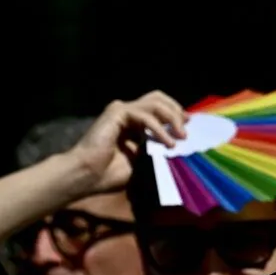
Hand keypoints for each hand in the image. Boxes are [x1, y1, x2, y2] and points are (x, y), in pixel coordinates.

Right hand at [66, 91, 187, 193]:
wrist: (87, 176)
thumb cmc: (108, 173)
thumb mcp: (141, 161)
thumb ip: (156, 149)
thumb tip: (177, 145)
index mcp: (133, 122)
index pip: (159, 108)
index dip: (175, 114)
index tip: (189, 127)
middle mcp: (128, 112)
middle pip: (158, 98)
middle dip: (176, 111)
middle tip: (185, 128)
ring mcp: (121, 110)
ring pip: (155, 103)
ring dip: (172, 119)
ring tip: (180, 137)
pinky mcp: (117, 112)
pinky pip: (145, 115)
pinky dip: (159, 128)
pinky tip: (167, 142)